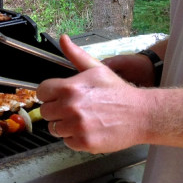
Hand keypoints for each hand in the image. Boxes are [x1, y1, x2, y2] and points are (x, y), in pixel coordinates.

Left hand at [36, 34, 150, 153]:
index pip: (41, 92)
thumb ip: (75, 54)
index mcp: (70, 88)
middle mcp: (71, 107)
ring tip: (81, 119)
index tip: (56, 96)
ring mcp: (77, 127)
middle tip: (72, 108)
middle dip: (56, 110)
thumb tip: (63, 39)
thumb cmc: (118, 92)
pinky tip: (87, 129)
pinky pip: (67, 142)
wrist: (141, 114)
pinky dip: (75, 138)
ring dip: (64, 125)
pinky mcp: (84, 143)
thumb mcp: (97, 68)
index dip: (48, 94)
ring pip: (54, 128)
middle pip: (45, 112)